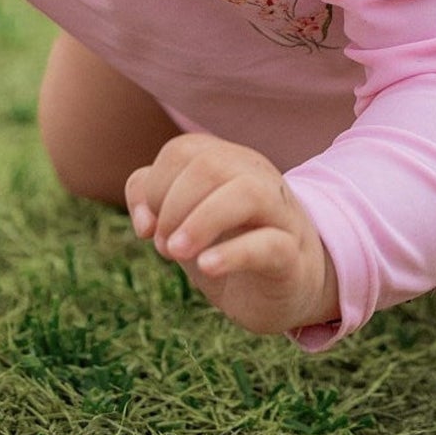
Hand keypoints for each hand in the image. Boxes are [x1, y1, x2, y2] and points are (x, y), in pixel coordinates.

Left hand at [125, 133, 338, 334]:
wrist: (290, 285)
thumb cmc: (229, 244)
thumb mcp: (184, 221)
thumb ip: (151, 201)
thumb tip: (144, 223)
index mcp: (229, 162)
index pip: (183, 150)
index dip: (155, 188)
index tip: (150, 229)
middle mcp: (257, 176)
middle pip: (211, 165)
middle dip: (173, 205)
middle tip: (165, 248)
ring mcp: (279, 213)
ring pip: (247, 192)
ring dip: (201, 221)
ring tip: (177, 253)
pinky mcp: (291, 254)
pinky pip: (269, 243)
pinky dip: (232, 254)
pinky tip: (207, 267)